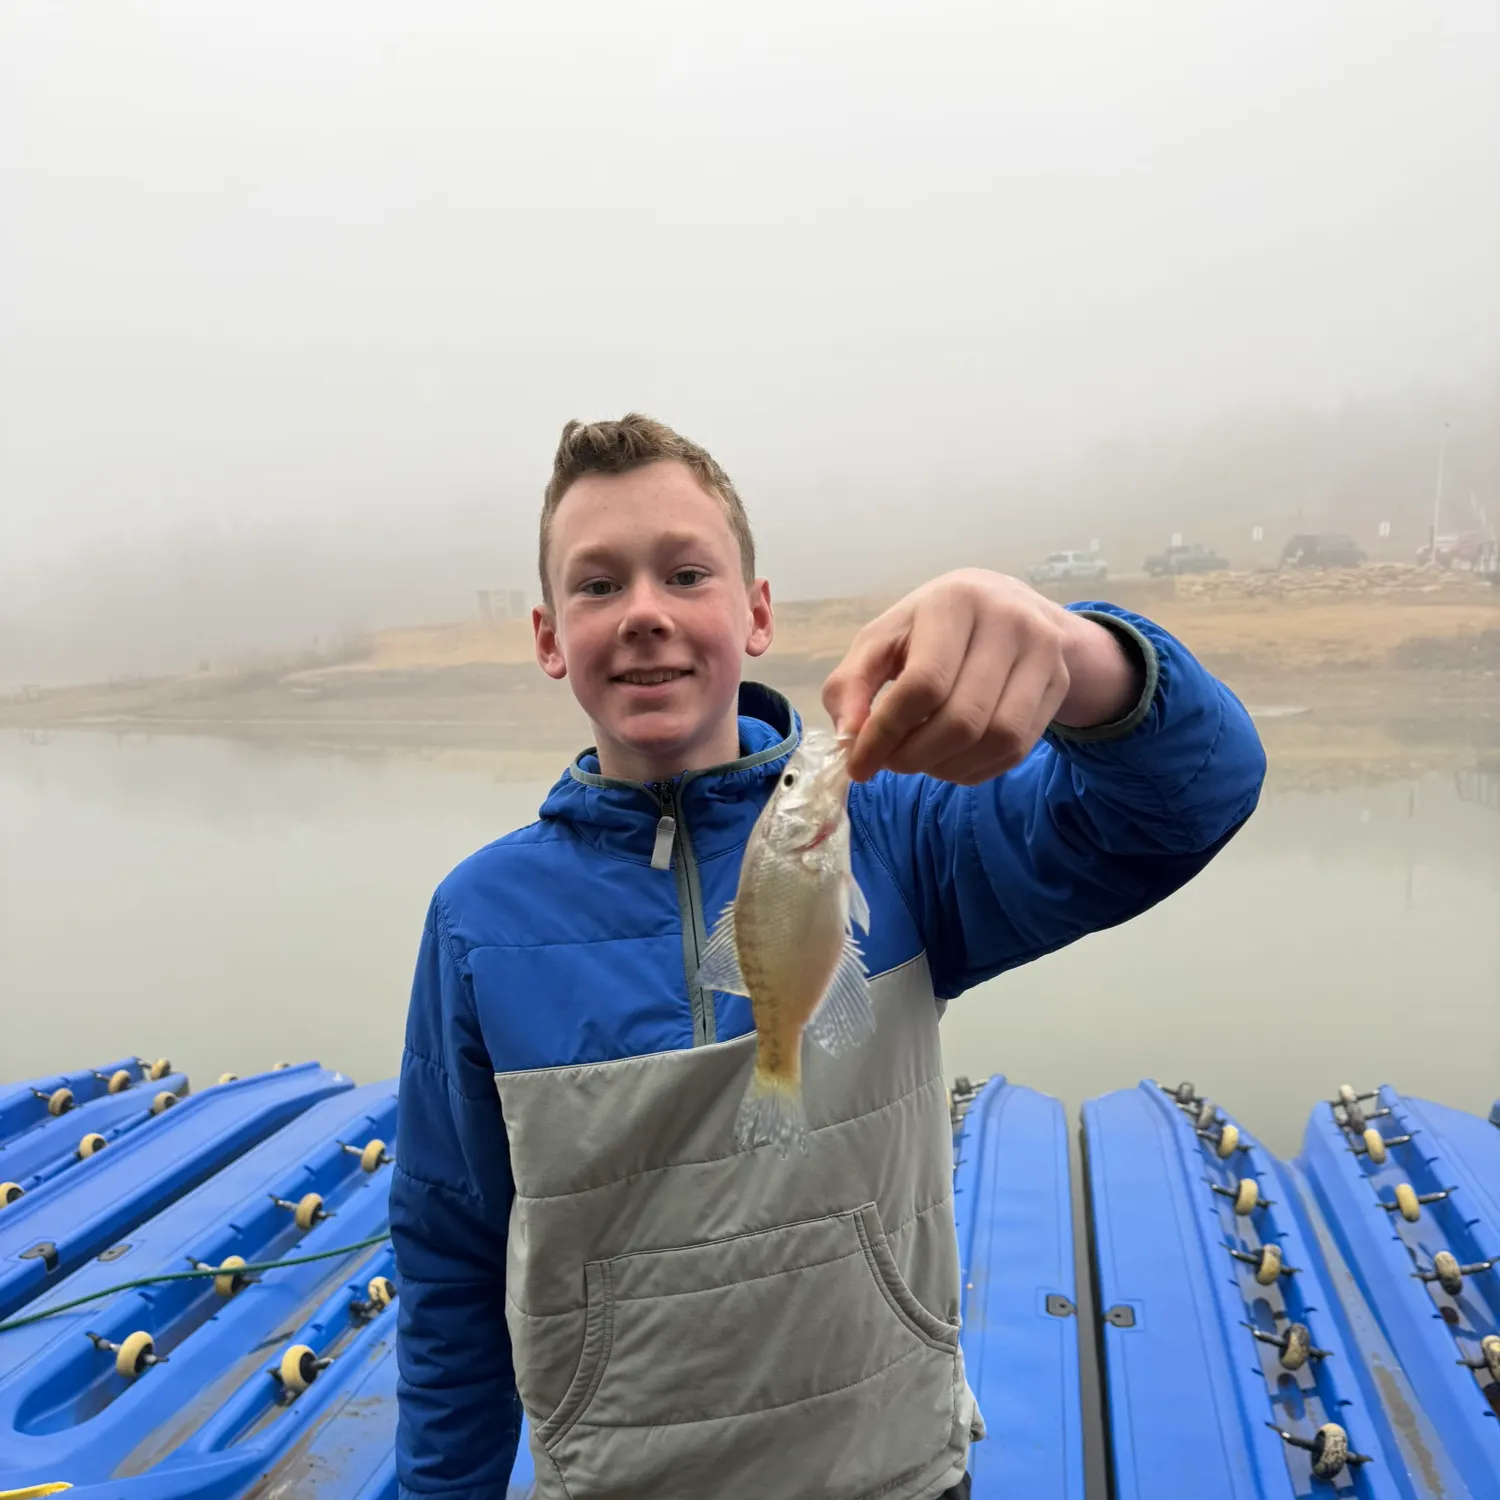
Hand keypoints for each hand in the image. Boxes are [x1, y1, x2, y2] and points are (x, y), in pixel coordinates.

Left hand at [821, 569, 1140, 784]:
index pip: (922, 684)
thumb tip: (849, 737)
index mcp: (954, 602)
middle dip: (916, 757)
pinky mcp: (1059, 682)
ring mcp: (1042, 652)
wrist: (1005, 607)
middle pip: (962, 720)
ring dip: (948, 767)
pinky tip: (951, 760)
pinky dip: (976, 769)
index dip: (886, 734)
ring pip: (997, 739)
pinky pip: (1018, 749)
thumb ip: (852, 684)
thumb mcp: (882, 641)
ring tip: (921, 761)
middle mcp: (1007, 621)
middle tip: (891, 763)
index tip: (858, 765)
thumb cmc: (929, 628)